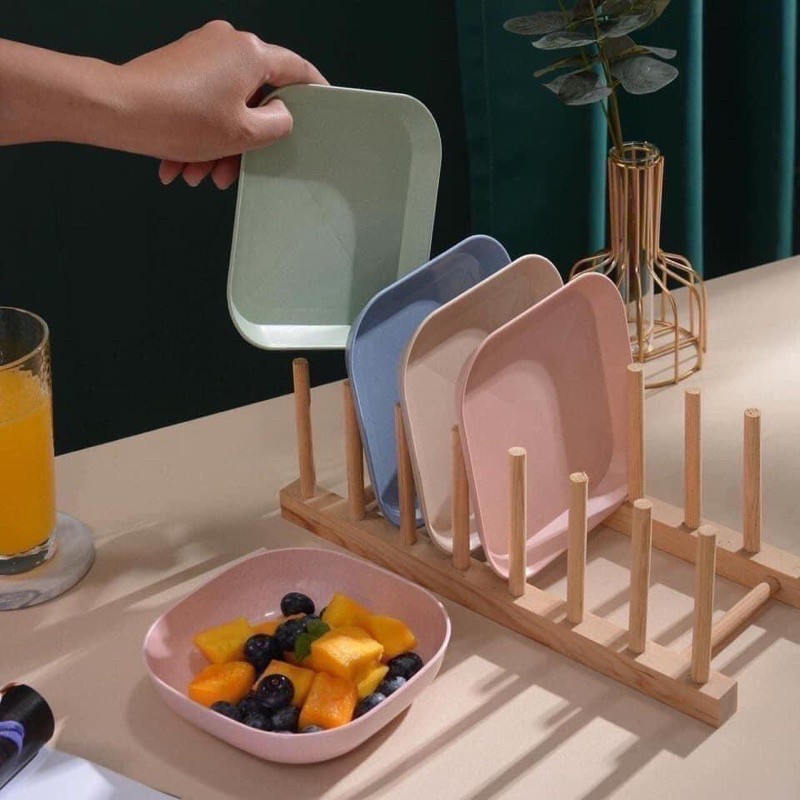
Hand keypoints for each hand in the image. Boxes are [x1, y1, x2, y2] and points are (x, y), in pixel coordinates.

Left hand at [118, 21, 326, 188]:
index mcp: (250, 53)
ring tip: (197, 174)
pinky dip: (196, 135)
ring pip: (224, 107)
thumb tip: (282, 116)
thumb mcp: (244, 134)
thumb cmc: (176, 118)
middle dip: (243, 141)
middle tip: (233, 169)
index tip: (323, 103)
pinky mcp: (178, 66)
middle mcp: (226, 44)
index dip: (314, 90)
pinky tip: (180, 164)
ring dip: (215, 146)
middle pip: (253, 98)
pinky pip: (200, 104)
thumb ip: (277, 124)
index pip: (296, 69)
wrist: (117, 111)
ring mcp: (200, 53)